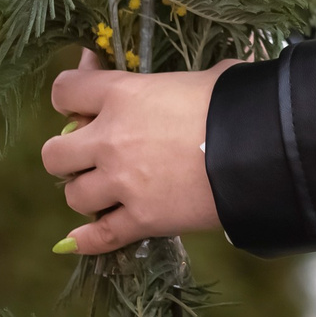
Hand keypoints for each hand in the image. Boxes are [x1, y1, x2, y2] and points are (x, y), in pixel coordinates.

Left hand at [41, 49, 231, 255]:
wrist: (261, 149)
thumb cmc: (238, 101)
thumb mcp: (208, 76)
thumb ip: (179, 81)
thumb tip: (186, 83)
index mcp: (123, 95)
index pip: (65, 90)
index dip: (71, 93)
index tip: (83, 95)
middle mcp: (110, 140)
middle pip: (54, 153)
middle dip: (68, 153)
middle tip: (93, 153)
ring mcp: (122, 184)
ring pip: (73, 196)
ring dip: (88, 192)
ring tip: (111, 190)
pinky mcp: (141, 220)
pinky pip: (99, 236)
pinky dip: (86, 240)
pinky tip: (78, 240)